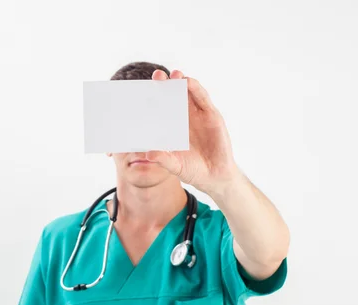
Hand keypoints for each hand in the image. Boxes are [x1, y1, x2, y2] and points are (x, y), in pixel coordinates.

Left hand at [146, 69, 239, 191]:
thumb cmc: (193, 170)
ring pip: (188, 93)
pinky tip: (188, 82)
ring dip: (181, 82)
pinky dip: (196, 89)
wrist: (215, 176)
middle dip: (165, 84)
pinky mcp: (211, 115)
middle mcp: (183, 118)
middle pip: (172, 96)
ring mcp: (197, 115)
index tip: (142, 90)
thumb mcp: (175, 165)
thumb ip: (163, 159)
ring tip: (174, 74)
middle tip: (157, 76)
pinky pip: (203, 98)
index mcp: (171, 127)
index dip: (152, 98)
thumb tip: (148, 154)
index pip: (160, 108)